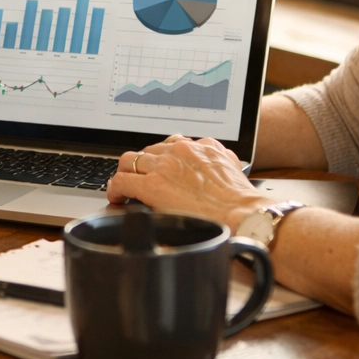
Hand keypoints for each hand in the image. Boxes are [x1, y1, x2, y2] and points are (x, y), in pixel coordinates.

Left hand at [107, 136, 269, 229]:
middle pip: (149, 150)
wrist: (242, 214)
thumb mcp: (234, 169)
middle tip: (140, 178)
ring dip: (126, 173)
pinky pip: (122, 180)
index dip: (162, 157)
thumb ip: (221, 161)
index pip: (172, 144)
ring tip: (125, 185)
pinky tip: (117, 197)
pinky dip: (116, 188)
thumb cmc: (241, 201)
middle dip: (143, 165)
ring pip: (131, 161)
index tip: (159, 166)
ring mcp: (164, 165)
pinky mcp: (152, 184)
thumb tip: (220, 164)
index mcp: (201, 146)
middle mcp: (180, 150)